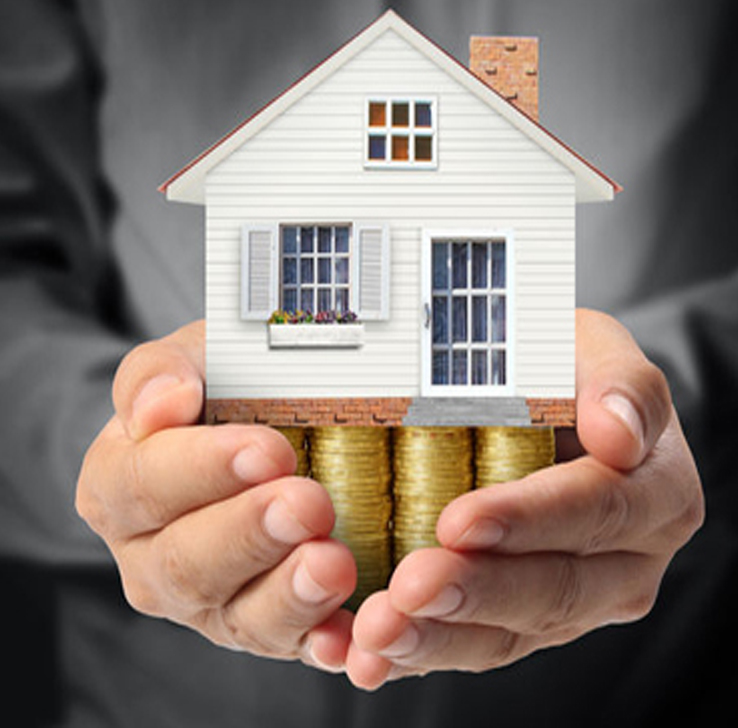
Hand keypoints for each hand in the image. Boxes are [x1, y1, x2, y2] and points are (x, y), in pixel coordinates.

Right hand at [76, 321, 355, 671]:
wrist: (245, 431)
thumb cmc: (213, 389)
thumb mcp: (186, 360)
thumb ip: (158, 373)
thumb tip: (161, 403)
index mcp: (117, 488)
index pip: (146, 484)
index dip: (203, 469)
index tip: (266, 448)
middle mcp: (152, 559)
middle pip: (187, 563)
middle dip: (251, 533)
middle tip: (308, 502)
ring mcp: (209, 603)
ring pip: (238, 616)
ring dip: (288, 595)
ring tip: (333, 564)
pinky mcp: (265, 627)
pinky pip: (291, 647)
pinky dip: (321, 645)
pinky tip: (349, 637)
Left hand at [346, 309, 704, 688]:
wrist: (558, 406)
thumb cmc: (572, 368)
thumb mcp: (599, 349)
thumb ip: (624, 382)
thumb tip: (619, 433)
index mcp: (659, 492)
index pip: (599, 509)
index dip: (531, 519)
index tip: (461, 519)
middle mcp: (631, 561)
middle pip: (558, 588)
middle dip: (478, 590)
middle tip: (409, 585)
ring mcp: (581, 601)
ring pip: (516, 634)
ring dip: (442, 637)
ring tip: (379, 630)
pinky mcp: (531, 622)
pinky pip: (482, 648)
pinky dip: (426, 652)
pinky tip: (375, 657)